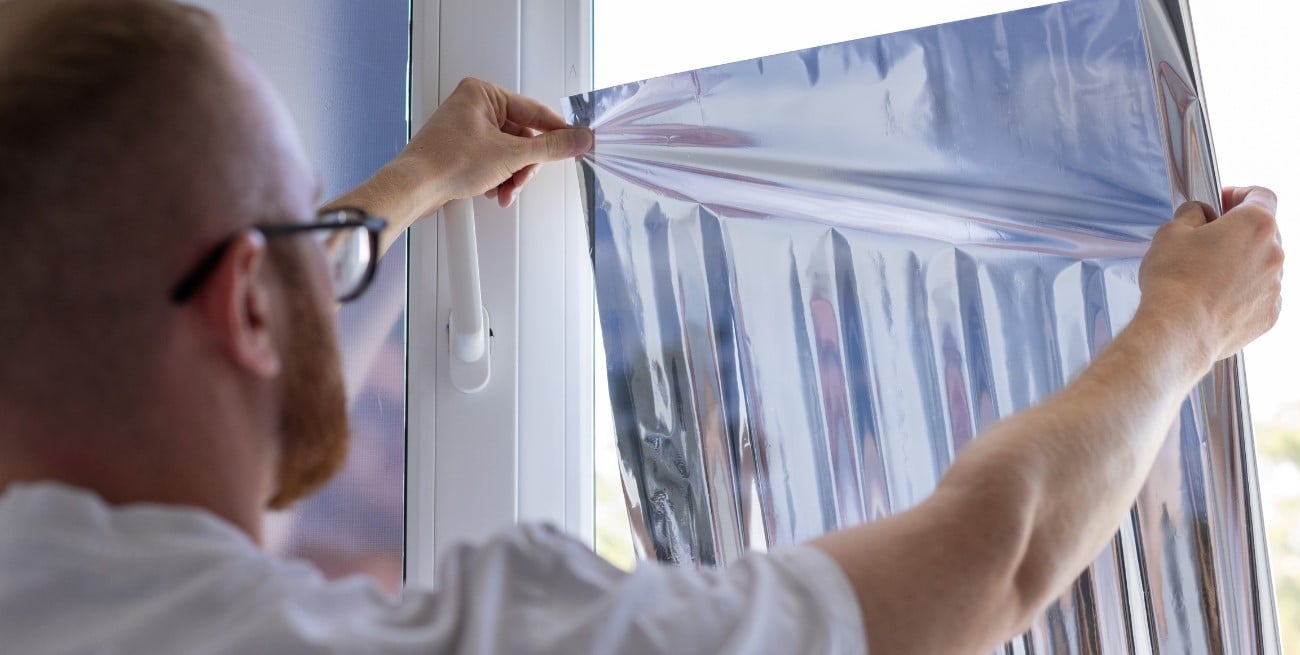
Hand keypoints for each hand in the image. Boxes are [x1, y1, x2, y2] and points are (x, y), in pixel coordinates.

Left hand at [395, 77, 593, 210]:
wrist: (414, 187)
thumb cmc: (446, 161)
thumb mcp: (510, 155)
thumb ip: (550, 148)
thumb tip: (577, 139)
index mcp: (483, 93)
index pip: (534, 112)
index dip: (557, 132)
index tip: (576, 143)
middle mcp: (474, 106)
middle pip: (522, 136)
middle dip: (524, 164)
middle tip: (522, 177)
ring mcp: (467, 128)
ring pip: (509, 152)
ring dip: (512, 175)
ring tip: (503, 189)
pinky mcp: (462, 149)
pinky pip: (494, 160)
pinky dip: (498, 178)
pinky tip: (492, 190)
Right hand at [1138, 186, 1282, 361]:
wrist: (1178, 332)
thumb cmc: (1174, 282)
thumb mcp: (1170, 232)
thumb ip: (1192, 214)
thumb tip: (1199, 214)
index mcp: (1255, 225)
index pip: (1261, 195)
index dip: (1239, 194)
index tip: (1222, 202)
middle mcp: (1274, 254)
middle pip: (1263, 232)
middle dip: (1237, 232)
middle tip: (1206, 241)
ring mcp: (1275, 287)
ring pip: (1261, 265)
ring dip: (1240, 264)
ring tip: (1205, 276)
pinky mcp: (1269, 315)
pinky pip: (1259, 294)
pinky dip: (1242, 292)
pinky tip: (1214, 298)